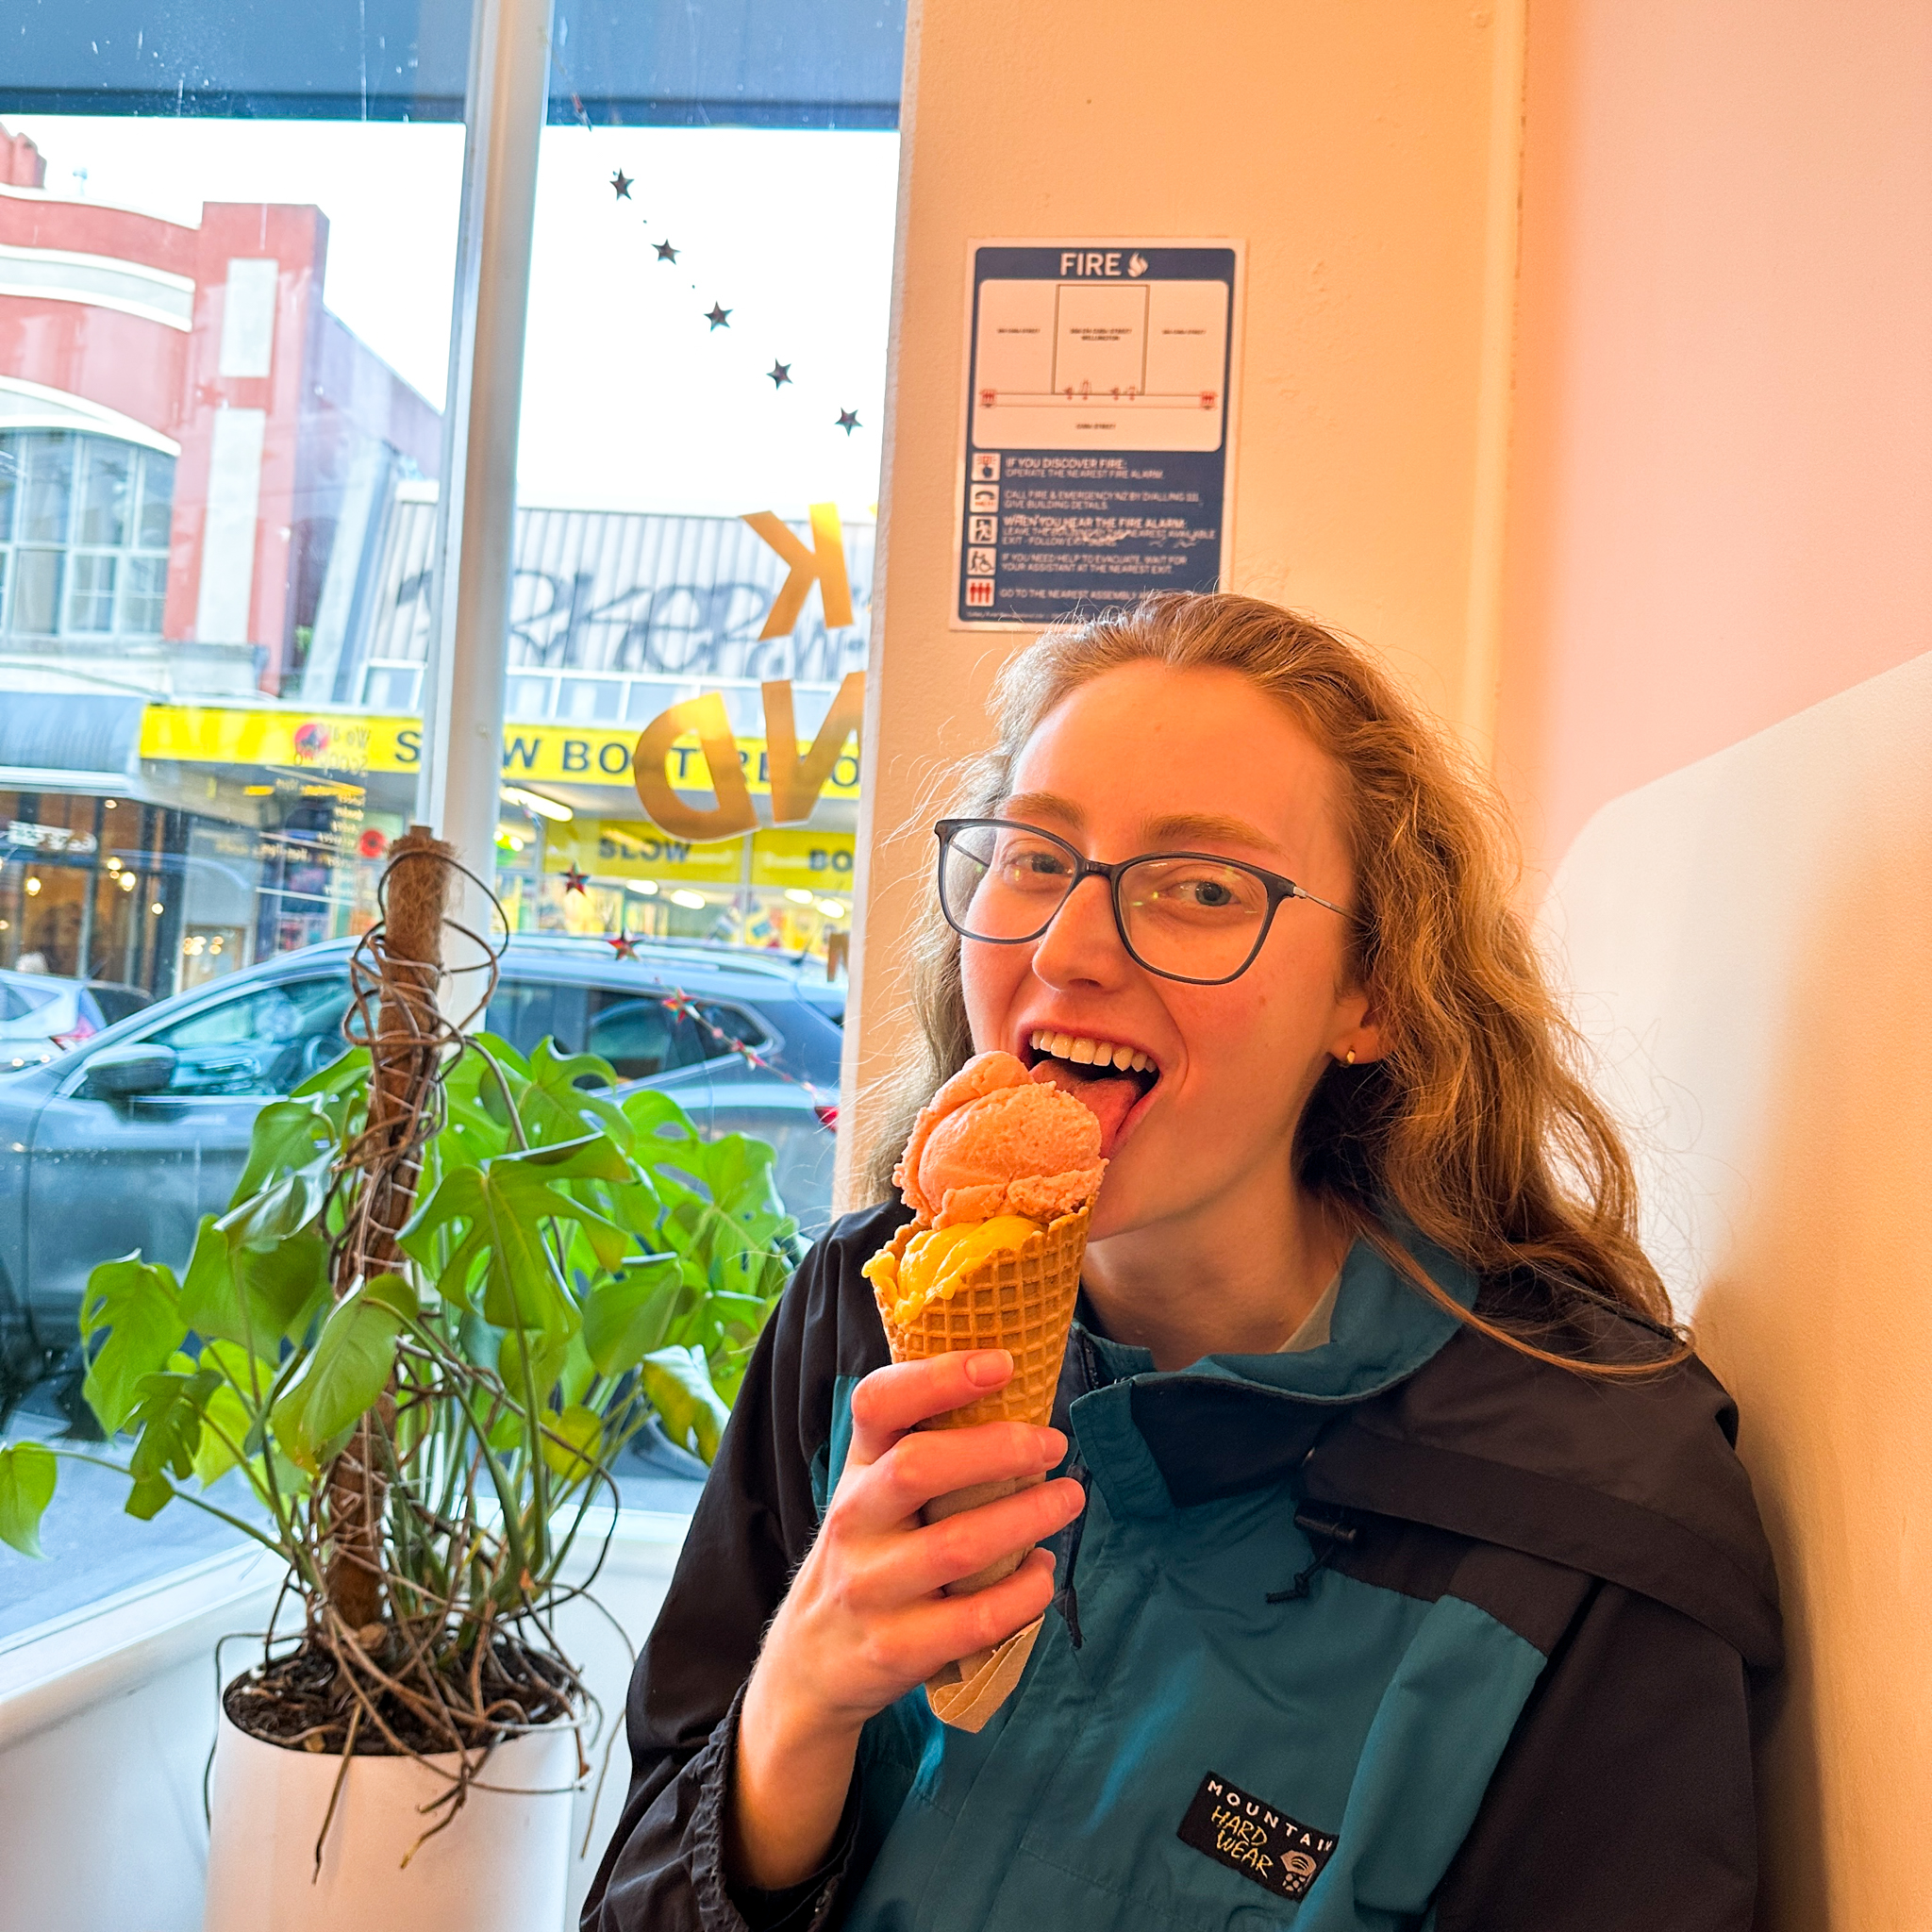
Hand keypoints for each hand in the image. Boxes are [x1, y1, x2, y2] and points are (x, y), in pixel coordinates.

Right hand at [728, 1349, 1084, 1887]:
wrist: (808, 1665)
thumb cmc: (867, 1556)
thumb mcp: (872, 1492)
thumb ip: (922, 1444)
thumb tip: (1016, 1386)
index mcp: (856, 1468)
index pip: (877, 1403)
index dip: (938, 1376)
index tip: (1001, 1363)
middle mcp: (854, 1520)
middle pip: (921, 1466)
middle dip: (1000, 1449)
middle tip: (1054, 1444)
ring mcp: (870, 1588)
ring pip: (958, 1544)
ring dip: (1028, 1516)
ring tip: (1069, 1498)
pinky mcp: (895, 1650)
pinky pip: (975, 1618)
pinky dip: (1023, 1593)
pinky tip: (1042, 1573)